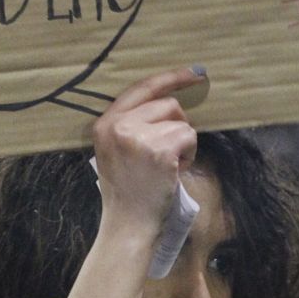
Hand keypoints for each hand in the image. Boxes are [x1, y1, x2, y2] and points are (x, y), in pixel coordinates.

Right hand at [90, 66, 203, 238]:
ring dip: (183, 142)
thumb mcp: (115, 150)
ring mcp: (137, 136)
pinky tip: (174, 171)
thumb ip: (131, 124)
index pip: (141, 88)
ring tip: (168, 165)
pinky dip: (188, 154)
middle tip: (170, 152)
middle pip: (167, 103)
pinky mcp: (158, 150)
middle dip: (177, 125)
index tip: (194, 72)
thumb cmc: (128, 191)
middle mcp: (118, 125)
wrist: (128, 225)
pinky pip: (188, 136)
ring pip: (180, 121)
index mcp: (104, 123)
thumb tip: (169, 101)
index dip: (170, 78)